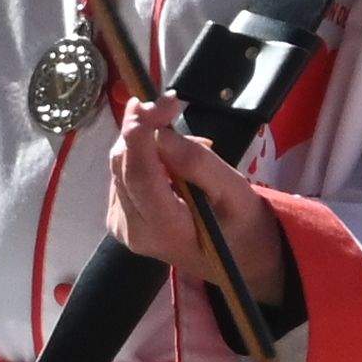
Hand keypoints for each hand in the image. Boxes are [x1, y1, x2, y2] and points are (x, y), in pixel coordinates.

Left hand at [106, 97, 297, 334]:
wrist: (238, 261)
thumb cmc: (243, 226)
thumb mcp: (235, 193)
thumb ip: (199, 164)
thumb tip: (162, 133)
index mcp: (166, 230)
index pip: (139, 173)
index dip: (142, 130)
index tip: (159, 101)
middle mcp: (134, 231)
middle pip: (123, 165)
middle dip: (143, 128)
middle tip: (172, 107)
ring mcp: (122, 228)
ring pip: (119, 166)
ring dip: (146, 142)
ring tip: (188, 145)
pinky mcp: (118, 219)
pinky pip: (122, 175)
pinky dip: (144, 157)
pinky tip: (171, 162)